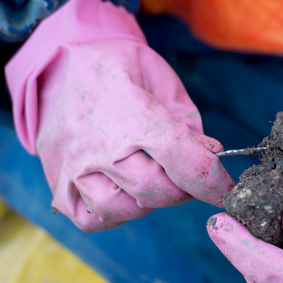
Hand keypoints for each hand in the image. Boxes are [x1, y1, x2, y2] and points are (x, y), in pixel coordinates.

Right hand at [6, 0, 233, 230]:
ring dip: (148, 201)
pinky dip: (115, 213)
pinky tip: (123, 191)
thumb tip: (211, 156)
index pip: (188, 164)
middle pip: (158, 191)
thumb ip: (188, 122)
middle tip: (183, 174)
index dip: (214, 183)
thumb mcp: (162, 80)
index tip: (225, 189)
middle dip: (182, 189)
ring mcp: (75, 168)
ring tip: (149, 176)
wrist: (57, 64)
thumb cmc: (117, 68)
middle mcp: (101, 147)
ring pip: (125, 209)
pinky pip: (93, 219)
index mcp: (135, 116)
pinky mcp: (58, 182)